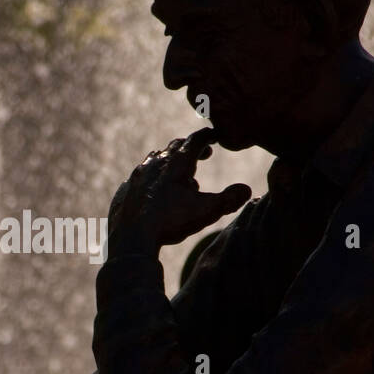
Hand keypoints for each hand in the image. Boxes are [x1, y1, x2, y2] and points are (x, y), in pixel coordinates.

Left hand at [107, 127, 250, 254]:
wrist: (132, 237)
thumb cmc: (171, 221)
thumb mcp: (206, 211)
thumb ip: (228, 199)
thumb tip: (247, 190)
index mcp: (177, 163)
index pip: (196, 140)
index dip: (208, 136)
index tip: (216, 136)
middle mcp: (155, 164)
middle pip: (175, 147)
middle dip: (191, 149)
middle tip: (204, 154)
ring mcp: (137, 176)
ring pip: (155, 160)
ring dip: (170, 163)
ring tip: (180, 175)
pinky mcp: (126, 191)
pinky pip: (140, 179)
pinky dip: (151, 180)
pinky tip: (154, 191)